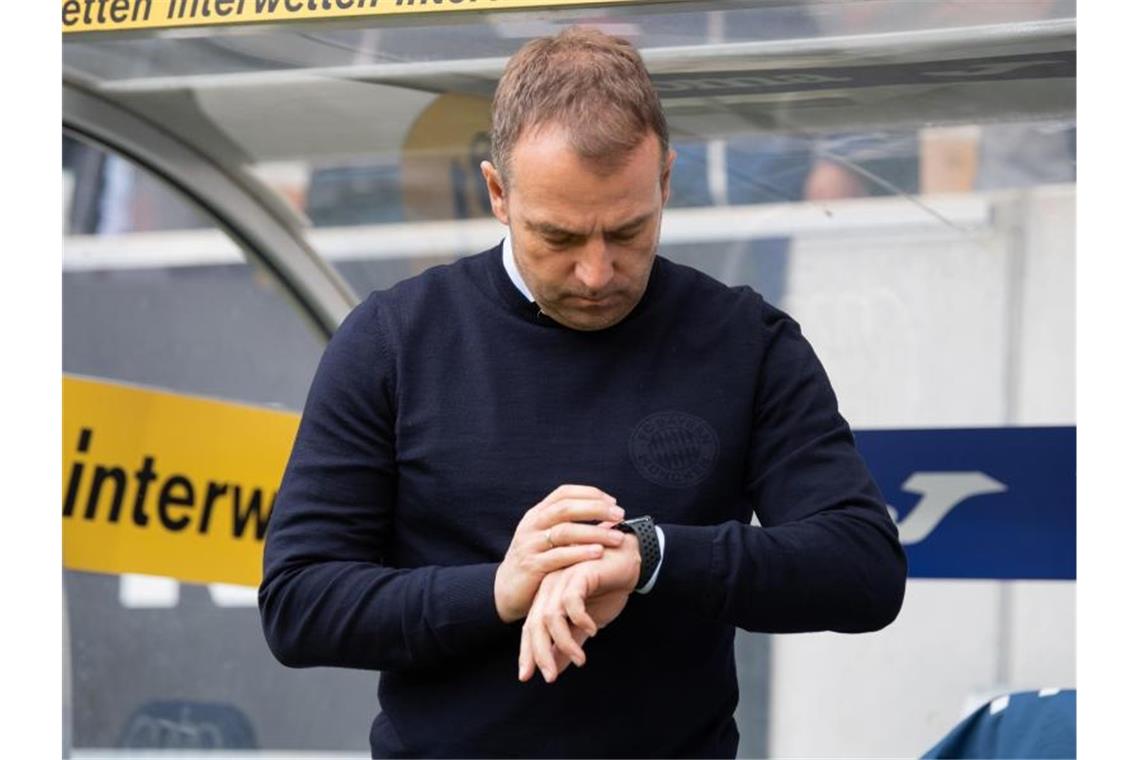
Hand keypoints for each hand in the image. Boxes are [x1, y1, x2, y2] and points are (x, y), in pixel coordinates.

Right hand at [494, 484, 626, 622]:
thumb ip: (567, 524)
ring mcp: (530, 545)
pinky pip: (558, 556)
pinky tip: (598, 553)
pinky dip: (580, 553)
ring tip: (616, 537)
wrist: (505, 591)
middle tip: (619, 515)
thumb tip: (606, 513)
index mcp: (537, 514)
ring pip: (564, 531)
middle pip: (566, 508)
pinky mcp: (531, 566)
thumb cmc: (535, 562)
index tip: (612, 502)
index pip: (563, 493)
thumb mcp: (545, 537)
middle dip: (596, 509)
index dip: (589, 494)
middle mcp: (532, 525)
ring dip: (594, 532)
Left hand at [518, 532, 640, 682]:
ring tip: (580, 660)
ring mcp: (563, 579)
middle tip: (550, 676)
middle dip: (540, 653)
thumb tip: (555, 670)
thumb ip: (570, 643)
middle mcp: (550, 588)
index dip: (527, 652)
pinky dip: (580, 619)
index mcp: (548, 598)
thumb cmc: (607, 589)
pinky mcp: (579, 573)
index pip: (530, 628)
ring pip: (551, 616)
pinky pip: (572, 600)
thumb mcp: (586, 624)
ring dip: (564, 642)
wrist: (630, 562)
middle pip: (535, 624)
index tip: (526, 676)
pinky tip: (593, 631)